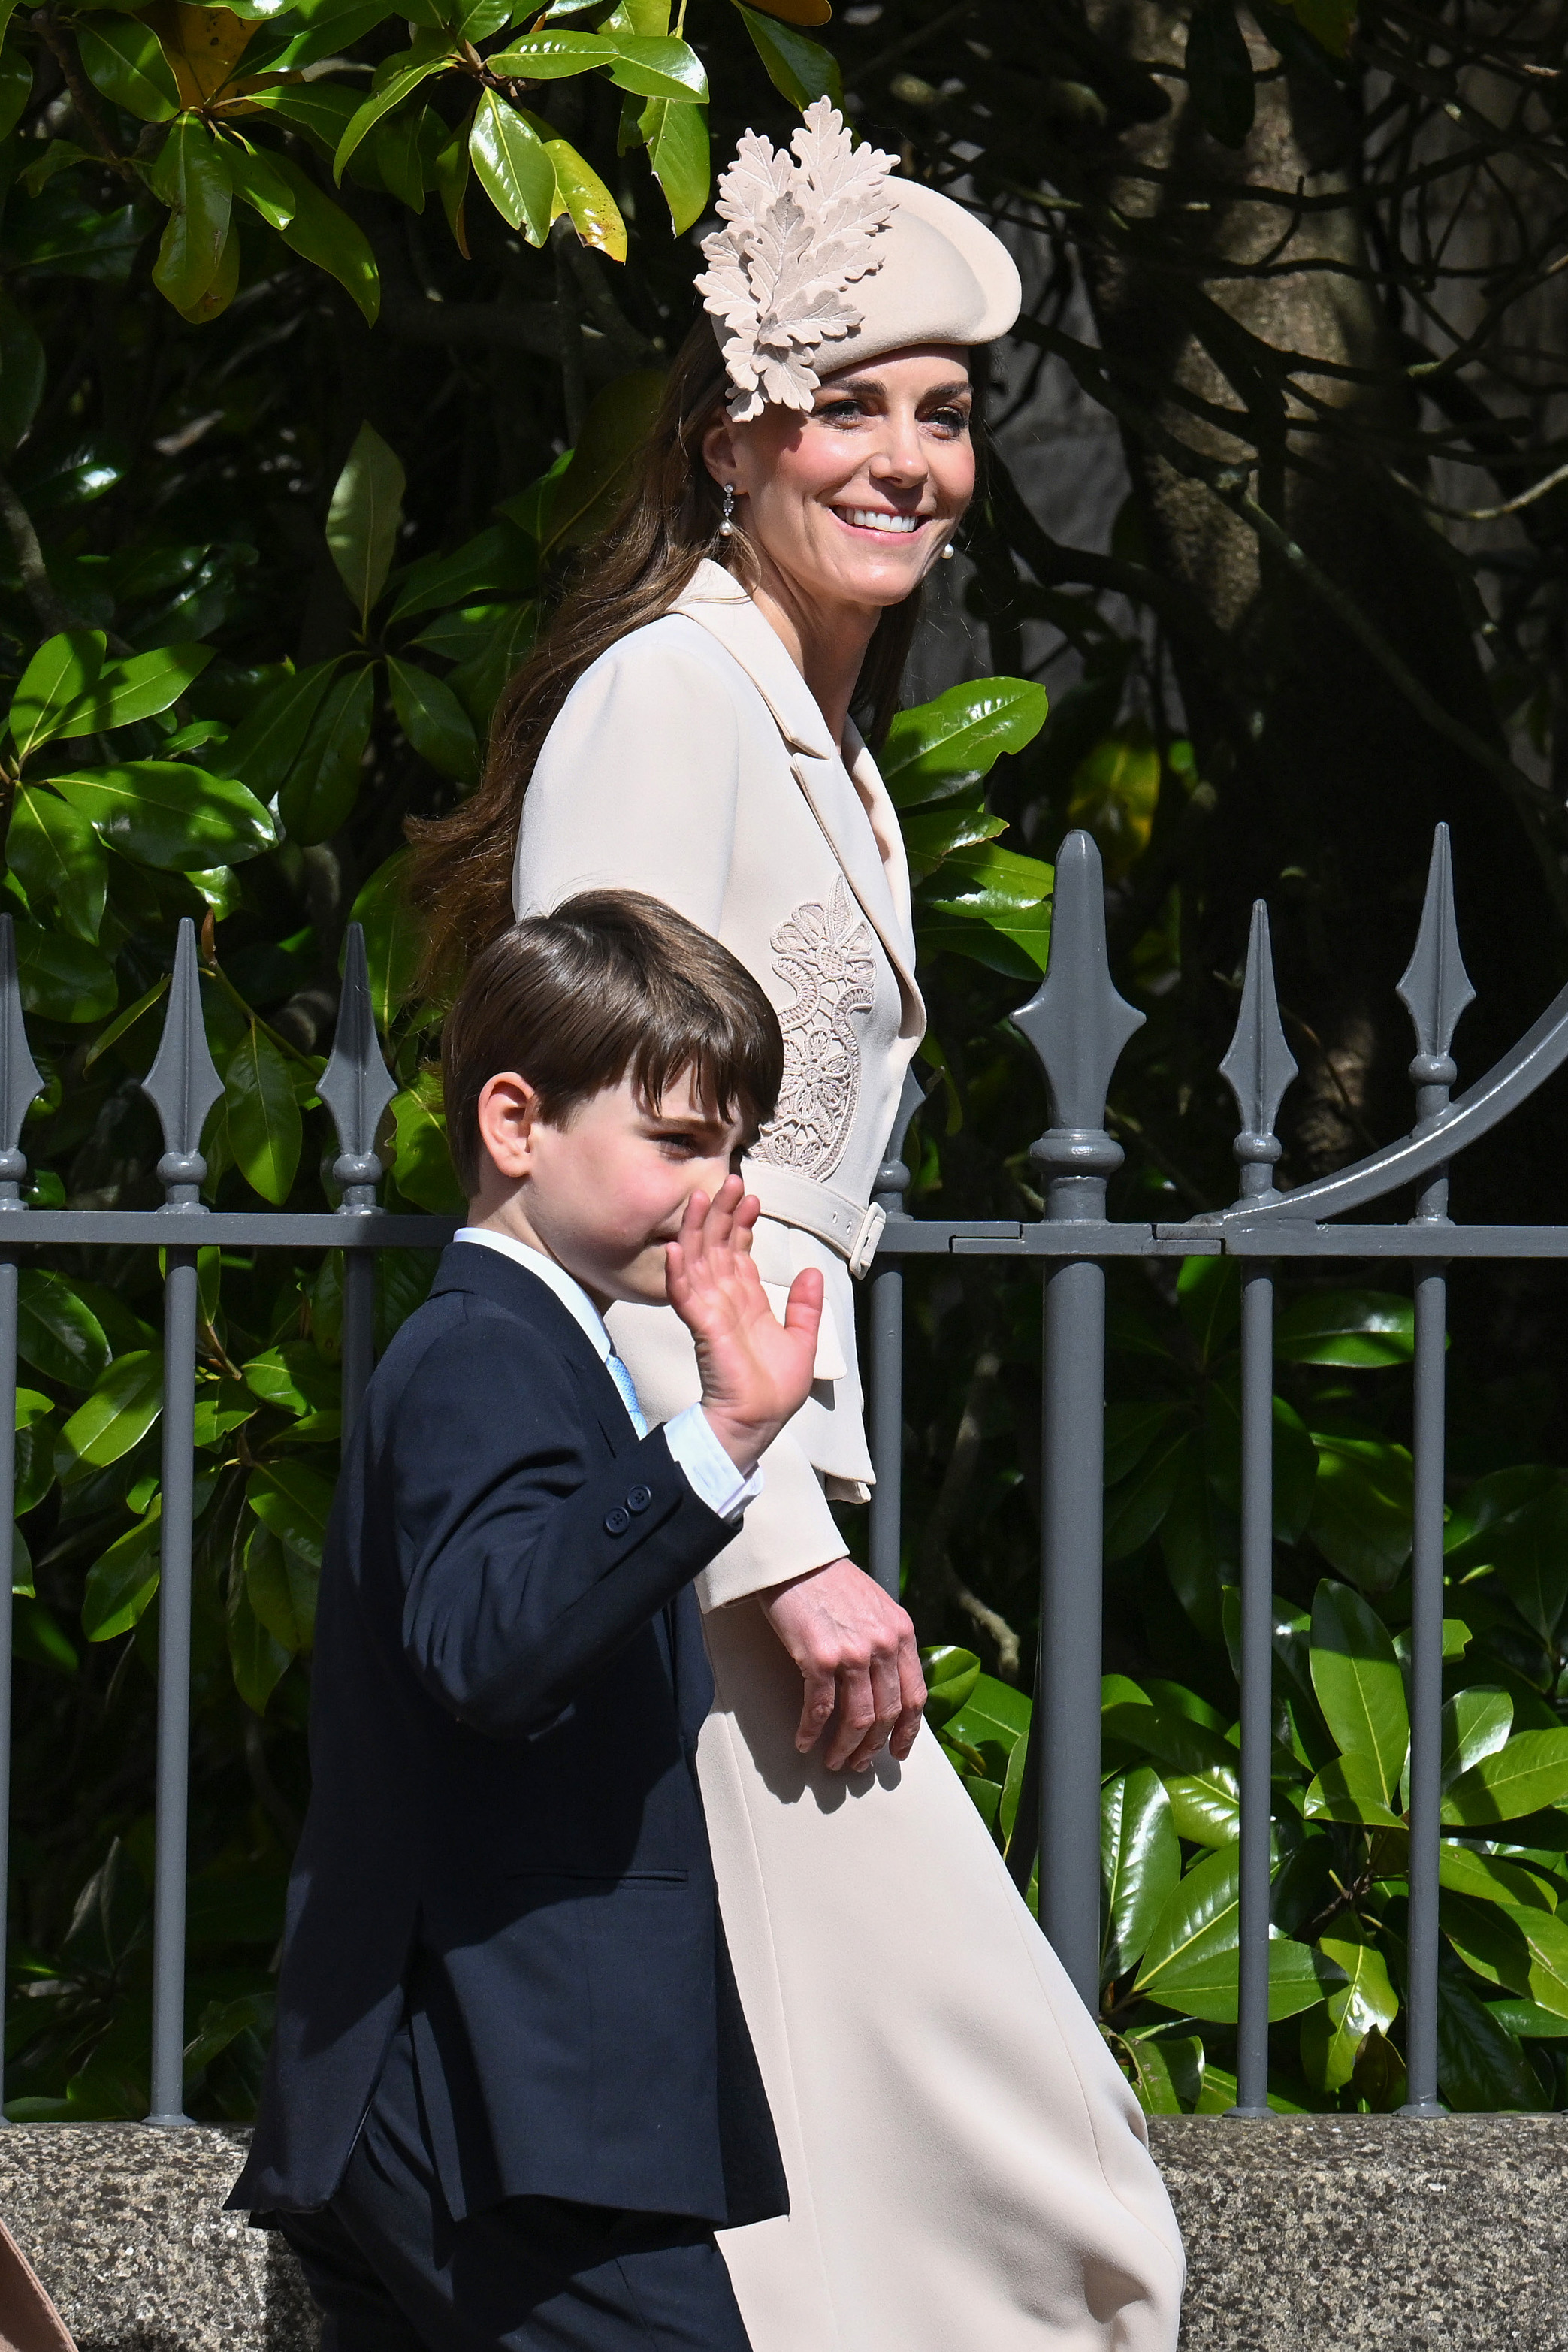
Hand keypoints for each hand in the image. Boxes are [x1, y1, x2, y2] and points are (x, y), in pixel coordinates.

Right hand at [665, 1174, 823, 1473]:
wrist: (759, 1422)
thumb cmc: (773, 1390)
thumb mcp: (802, 1341)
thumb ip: (805, 1307)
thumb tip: (812, 1272)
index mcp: (747, 1301)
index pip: (738, 1252)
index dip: (742, 1224)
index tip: (750, 1197)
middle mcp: (725, 1300)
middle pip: (716, 1247)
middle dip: (720, 1213)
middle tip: (728, 1180)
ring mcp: (711, 1312)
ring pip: (697, 1262)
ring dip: (695, 1230)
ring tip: (699, 1198)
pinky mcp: (703, 1328)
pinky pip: (686, 1296)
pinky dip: (679, 1272)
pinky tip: (676, 1248)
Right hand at [761, 1557, 926, 1773]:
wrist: (797, 1559)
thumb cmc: (831, 1580)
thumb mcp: (876, 1605)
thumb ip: (887, 1640)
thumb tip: (887, 1683)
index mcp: (901, 1633)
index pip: (915, 1696)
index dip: (907, 1731)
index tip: (898, 1751)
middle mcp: (883, 1645)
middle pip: (887, 1714)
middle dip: (873, 1747)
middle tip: (858, 1764)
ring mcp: (853, 1654)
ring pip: (858, 1719)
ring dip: (845, 1747)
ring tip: (833, 1760)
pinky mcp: (819, 1658)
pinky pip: (820, 1708)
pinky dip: (812, 1730)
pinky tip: (804, 1740)